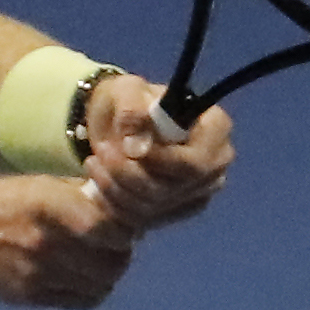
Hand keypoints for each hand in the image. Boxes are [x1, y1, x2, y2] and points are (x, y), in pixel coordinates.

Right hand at [0, 172, 144, 309]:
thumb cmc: (7, 202)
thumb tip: (125, 213)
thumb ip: (82, 197)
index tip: (123, 227)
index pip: (106, 229)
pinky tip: (85, 279)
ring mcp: (36, 272)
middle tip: (118, 249)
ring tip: (102, 263)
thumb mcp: (42, 185)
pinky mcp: (29, 295)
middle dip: (121, 256)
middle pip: (109, 262)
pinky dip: (91, 291)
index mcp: (48, 206)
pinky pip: (80, 301)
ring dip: (108, 275)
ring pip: (99, 285)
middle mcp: (43, 242)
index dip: (124, 231)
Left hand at [77, 78, 232, 237]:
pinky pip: (143, 218)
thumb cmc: (130, 101)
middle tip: (100, 151)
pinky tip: (99, 182)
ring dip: (116, 186)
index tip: (126, 147)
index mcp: (215, 129)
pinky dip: (114, 203)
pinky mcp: (174, 211)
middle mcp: (215, 165)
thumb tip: (136, 145)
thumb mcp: (126, 91)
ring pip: (155, 205)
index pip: (197, 160)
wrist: (118, 126)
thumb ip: (132, 109)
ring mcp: (197, 192)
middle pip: (175, 187)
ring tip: (94, 161)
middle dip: (129, 173)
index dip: (162, 160)